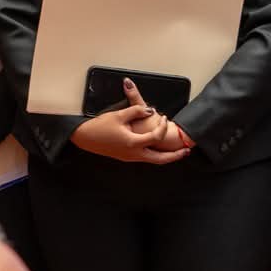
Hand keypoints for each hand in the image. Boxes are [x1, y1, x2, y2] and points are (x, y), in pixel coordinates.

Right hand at [69, 78, 189, 164]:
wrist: (85, 138)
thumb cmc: (100, 127)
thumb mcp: (119, 115)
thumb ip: (137, 110)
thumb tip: (151, 110)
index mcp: (133, 142)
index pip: (156, 136)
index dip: (162, 125)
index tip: (163, 117)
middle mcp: (134, 153)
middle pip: (161, 159)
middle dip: (175, 156)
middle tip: (186, 151)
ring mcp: (130, 157)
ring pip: (153, 161)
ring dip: (167, 158)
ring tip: (176, 154)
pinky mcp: (126, 157)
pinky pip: (145, 158)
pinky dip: (155, 156)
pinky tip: (157, 150)